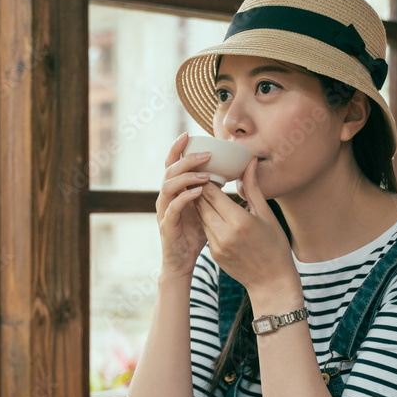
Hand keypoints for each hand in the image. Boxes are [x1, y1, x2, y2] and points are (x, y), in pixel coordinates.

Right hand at [158, 133, 214, 279]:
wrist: (182, 262)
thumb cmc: (194, 235)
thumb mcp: (207, 209)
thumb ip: (213, 192)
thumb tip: (232, 174)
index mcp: (173, 191)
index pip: (172, 164)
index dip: (177, 148)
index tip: (189, 134)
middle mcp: (165, 197)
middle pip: (169, 170)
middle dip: (186, 159)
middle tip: (206, 154)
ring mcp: (164, 211)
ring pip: (168, 186)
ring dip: (187, 177)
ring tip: (206, 174)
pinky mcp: (167, 225)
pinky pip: (174, 207)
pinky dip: (185, 197)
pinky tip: (199, 192)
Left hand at [194, 158, 299, 303]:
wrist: (271, 282)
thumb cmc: (275, 245)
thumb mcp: (266, 215)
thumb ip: (253, 188)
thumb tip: (249, 162)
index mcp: (239, 221)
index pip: (212, 193)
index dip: (206, 179)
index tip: (205, 168)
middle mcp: (224, 233)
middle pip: (202, 203)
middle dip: (198, 188)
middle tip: (197, 174)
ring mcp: (217, 245)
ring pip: (200, 216)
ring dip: (199, 203)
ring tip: (199, 189)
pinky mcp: (213, 253)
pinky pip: (205, 230)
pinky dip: (205, 219)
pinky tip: (208, 210)